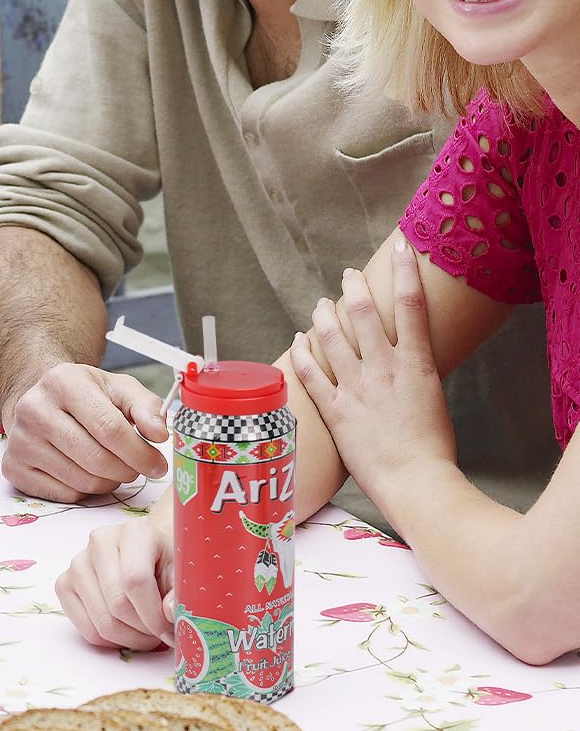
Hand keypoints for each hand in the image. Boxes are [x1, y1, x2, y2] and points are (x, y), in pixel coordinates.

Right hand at [2, 363, 169, 501]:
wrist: (42, 401)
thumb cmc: (85, 396)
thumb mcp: (118, 389)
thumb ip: (146, 407)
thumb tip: (159, 434)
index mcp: (62, 381)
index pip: (110, 428)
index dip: (141, 453)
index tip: (158, 465)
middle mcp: (34, 408)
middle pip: (97, 459)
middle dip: (128, 470)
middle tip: (137, 468)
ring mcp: (19, 440)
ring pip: (82, 481)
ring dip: (108, 482)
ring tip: (112, 467)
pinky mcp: (13, 466)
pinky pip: (65, 495)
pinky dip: (85, 491)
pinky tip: (86, 472)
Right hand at [55, 513, 174, 649]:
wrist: (147, 555)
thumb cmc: (166, 564)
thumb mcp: (182, 574)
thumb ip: (180, 594)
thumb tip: (169, 613)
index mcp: (133, 532)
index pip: (135, 580)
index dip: (154, 615)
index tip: (169, 629)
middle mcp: (99, 542)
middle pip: (118, 605)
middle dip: (144, 630)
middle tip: (159, 632)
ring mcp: (77, 563)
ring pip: (102, 622)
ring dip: (129, 638)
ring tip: (145, 631)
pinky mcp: (64, 584)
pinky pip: (86, 629)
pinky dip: (110, 641)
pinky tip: (125, 630)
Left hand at [289, 241, 456, 500]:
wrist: (418, 483)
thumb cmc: (433, 450)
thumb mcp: (433, 402)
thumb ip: (417, 376)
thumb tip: (407, 362)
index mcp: (417, 365)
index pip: (411, 305)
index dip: (405, 271)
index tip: (401, 246)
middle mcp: (384, 369)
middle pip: (362, 312)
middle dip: (352, 288)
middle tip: (347, 276)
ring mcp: (356, 387)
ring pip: (330, 336)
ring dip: (322, 314)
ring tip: (320, 303)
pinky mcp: (335, 409)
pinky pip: (310, 372)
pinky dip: (301, 351)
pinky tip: (298, 339)